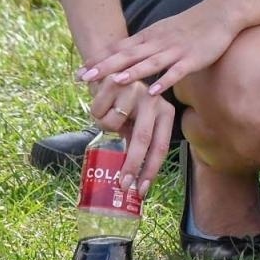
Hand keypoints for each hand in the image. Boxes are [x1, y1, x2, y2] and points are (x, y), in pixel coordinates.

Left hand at [80, 0, 240, 95]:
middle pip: (129, 56)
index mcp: (149, 37)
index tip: (78, 71)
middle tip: (84, 78)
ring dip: (132, 73)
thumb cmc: (190, 25)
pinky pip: (177, 72)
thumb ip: (144, 45)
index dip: (99, 59)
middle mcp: (159, 43)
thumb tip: (122, 58)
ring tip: (114, 82)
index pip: (119, 48)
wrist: (220, 13)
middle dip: (105, 67)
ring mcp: (176, 51)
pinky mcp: (193, 59)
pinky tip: (154, 92)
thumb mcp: (162, 31)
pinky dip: (165, 81)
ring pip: (151, 63)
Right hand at [85, 75, 175, 195]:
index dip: (150, 169)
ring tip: (106, 113)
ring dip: (104, 125)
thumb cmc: (124, 103)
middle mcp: (156, 102)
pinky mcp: (119, 82)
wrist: (112, 69)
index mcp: (165, 113)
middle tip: (122, 185)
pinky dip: (95, 109)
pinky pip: (99, 111)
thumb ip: (137, 142)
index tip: (141, 190)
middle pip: (143, 139)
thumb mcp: (137, 122)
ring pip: (113, 125)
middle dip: (131, 165)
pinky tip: (101, 98)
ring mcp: (138, 92)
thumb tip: (133, 180)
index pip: (160, 146)